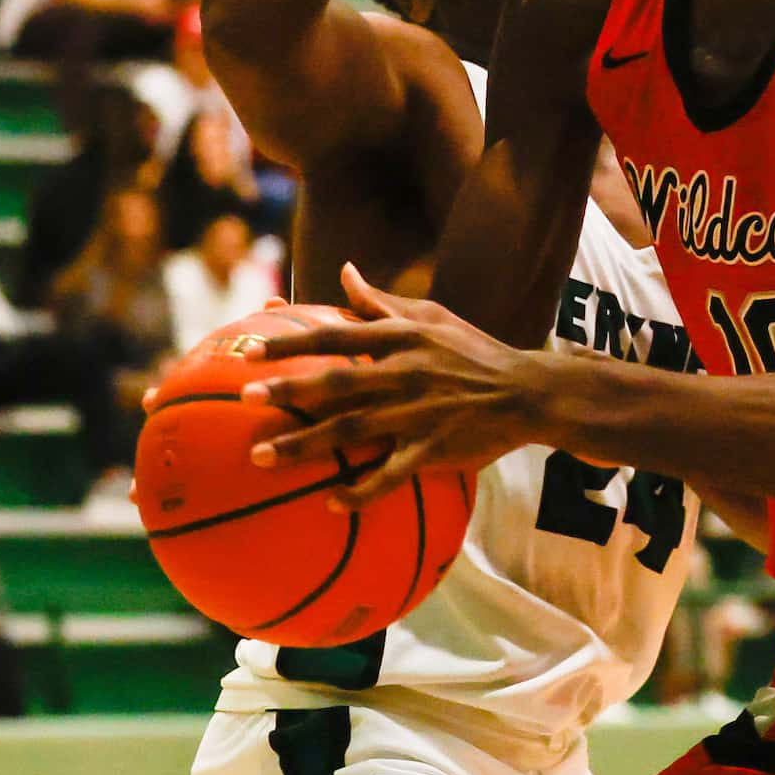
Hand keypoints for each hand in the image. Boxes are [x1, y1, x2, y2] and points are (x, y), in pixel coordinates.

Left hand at [242, 263, 548, 502]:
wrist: (527, 391)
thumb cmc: (474, 350)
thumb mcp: (431, 317)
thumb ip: (381, 301)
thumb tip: (344, 271)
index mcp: (401, 339)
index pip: (336, 336)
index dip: (292, 342)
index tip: (250, 351)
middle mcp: (403, 373)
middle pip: (336, 383)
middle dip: (289, 391)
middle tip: (246, 400)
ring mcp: (417, 414)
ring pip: (352, 430)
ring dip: (304, 444)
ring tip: (260, 456)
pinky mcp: (433, 449)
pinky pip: (392, 474)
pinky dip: (362, 490)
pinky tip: (331, 503)